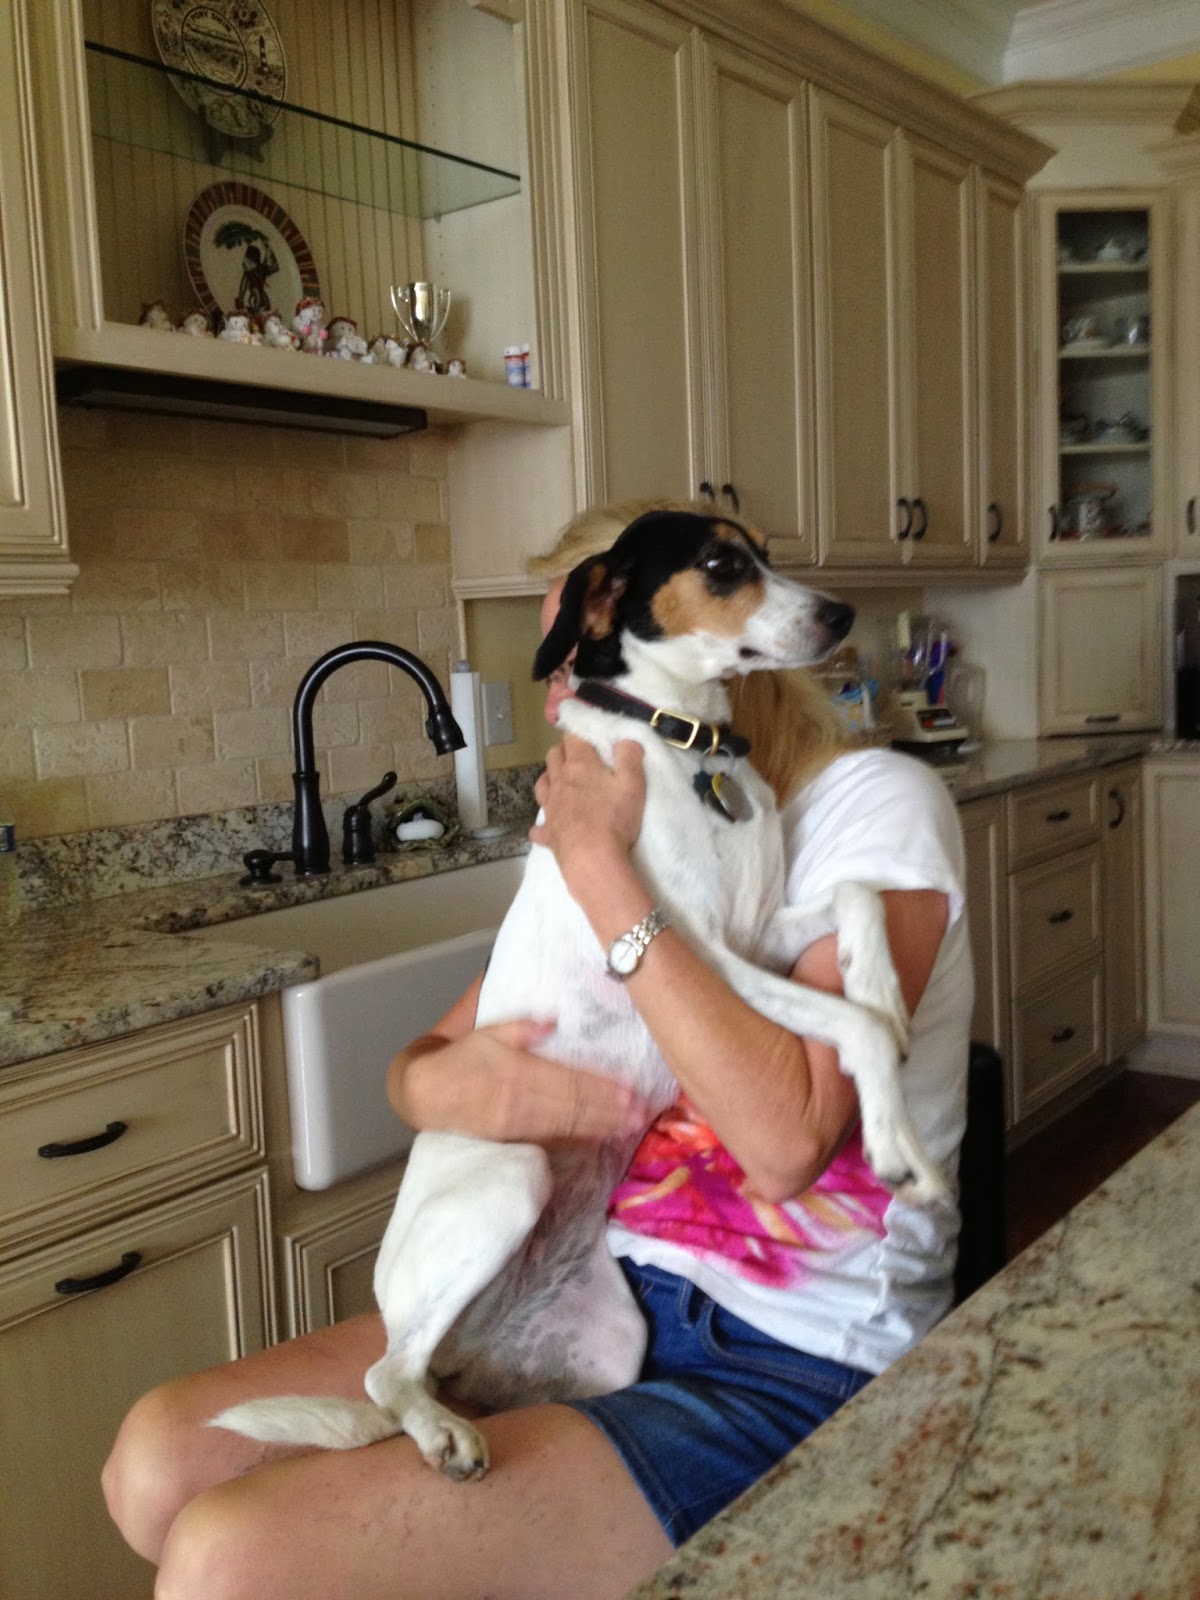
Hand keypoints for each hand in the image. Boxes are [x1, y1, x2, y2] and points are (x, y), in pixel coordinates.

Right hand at [392, 1017, 651, 1144]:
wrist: (426, 1094)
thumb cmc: (460, 1059)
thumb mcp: (486, 1031)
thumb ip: (520, 1027)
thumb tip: (552, 1020)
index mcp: (516, 1071)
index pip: (568, 1081)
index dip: (601, 1088)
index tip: (629, 1090)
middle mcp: (519, 1101)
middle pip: (573, 1107)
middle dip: (610, 1110)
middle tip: (641, 1111)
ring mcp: (516, 1125)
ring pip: (566, 1127)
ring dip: (600, 1127)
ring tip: (629, 1126)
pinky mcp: (511, 1140)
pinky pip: (550, 1141)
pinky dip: (576, 1142)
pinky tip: (598, 1141)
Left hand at [531, 735, 645, 892]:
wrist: (593, 859)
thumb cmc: (614, 818)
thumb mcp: (633, 783)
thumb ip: (630, 755)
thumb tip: (625, 738)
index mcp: (579, 765)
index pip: (573, 736)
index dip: (579, 731)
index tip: (588, 732)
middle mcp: (559, 781)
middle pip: (553, 756)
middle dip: (563, 752)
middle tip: (579, 757)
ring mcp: (550, 808)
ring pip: (541, 785)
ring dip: (550, 780)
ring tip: (561, 784)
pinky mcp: (548, 833)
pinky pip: (539, 827)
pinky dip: (543, 825)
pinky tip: (549, 828)